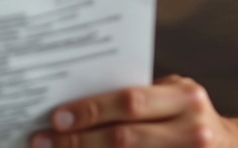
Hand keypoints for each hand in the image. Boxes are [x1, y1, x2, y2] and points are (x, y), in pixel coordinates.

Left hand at [30, 75, 237, 146]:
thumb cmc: (191, 115)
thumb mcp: (174, 95)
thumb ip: (138, 97)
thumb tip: (78, 98)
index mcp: (186, 97)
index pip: (130, 101)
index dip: (91, 109)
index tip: (57, 116)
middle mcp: (193, 130)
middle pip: (124, 139)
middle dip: (79, 141)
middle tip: (44, 140)